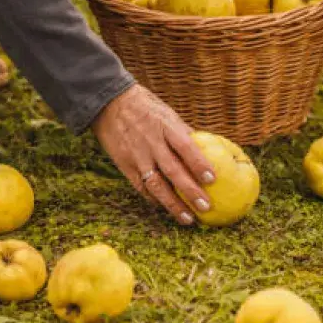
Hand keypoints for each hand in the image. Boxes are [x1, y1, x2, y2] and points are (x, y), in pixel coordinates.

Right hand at [91, 84, 215, 224]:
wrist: (109, 104)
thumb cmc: (146, 108)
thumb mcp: (167, 114)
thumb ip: (184, 133)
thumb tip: (208, 150)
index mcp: (165, 126)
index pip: (185, 146)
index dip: (199, 163)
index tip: (212, 180)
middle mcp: (151, 142)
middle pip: (172, 171)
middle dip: (190, 191)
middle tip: (206, 207)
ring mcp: (136, 156)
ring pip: (156, 185)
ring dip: (173, 204)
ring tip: (188, 219)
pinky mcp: (125, 166)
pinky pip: (141, 187)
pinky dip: (154, 199)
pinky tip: (167, 208)